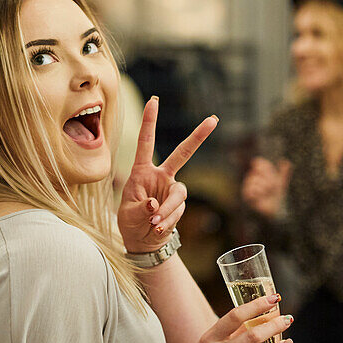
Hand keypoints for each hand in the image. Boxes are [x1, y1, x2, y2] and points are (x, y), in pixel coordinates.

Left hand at [117, 97, 216, 253]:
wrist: (143, 242)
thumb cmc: (130, 223)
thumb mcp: (128, 214)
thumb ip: (141, 209)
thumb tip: (155, 205)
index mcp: (142, 171)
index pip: (146, 142)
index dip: (149, 122)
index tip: (154, 101)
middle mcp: (161, 176)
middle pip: (182, 154)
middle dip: (198, 137)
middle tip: (213, 120)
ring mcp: (172, 190)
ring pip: (179, 194)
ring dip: (167, 210)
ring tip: (154, 224)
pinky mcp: (179, 205)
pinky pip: (178, 211)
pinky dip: (168, 220)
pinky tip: (157, 228)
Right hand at [241, 157, 291, 217]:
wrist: (276, 211)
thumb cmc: (278, 197)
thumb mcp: (282, 183)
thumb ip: (284, 173)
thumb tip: (287, 161)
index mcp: (260, 173)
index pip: (259, 162)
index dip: (266, 167)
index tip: (273, 175)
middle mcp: (252, 178)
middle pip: (257, 171)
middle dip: (268, 179)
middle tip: (272, 187)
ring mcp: (248, 186)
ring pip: (253, 180)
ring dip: (264, 188)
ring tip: (267, 193)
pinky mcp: (246, 195)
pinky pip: (250, 190)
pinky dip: (259, 193)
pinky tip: (262, 197)